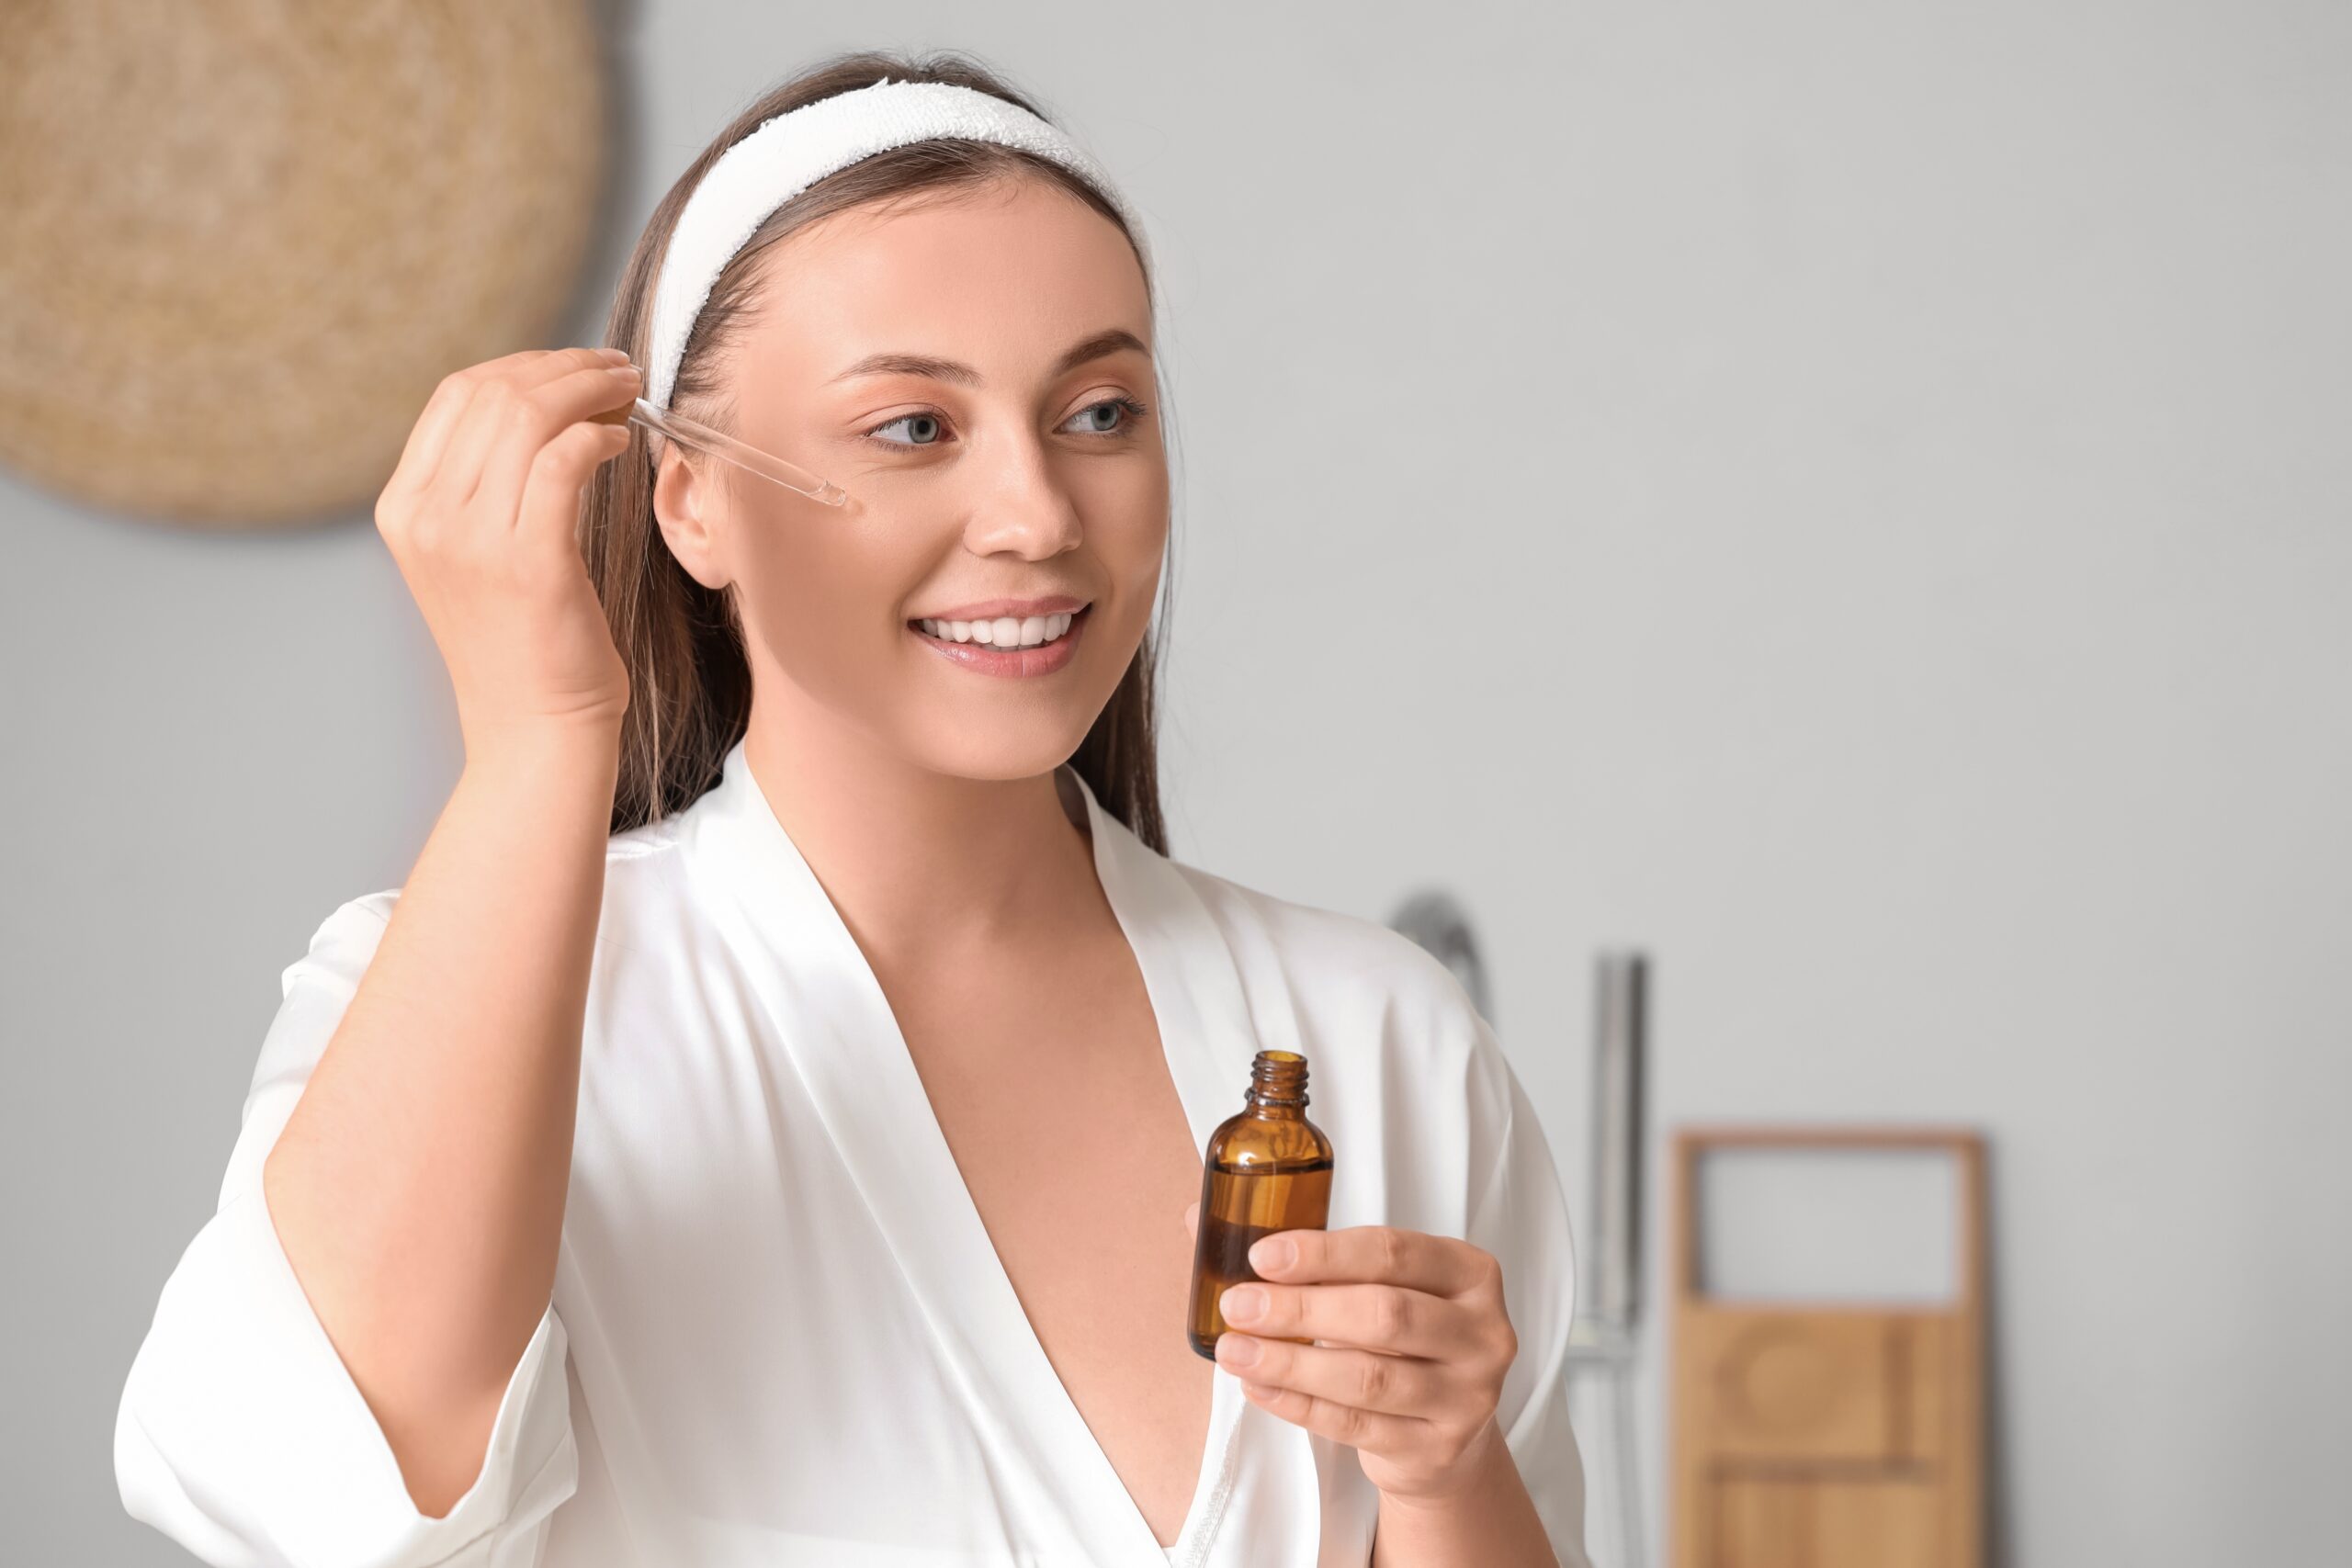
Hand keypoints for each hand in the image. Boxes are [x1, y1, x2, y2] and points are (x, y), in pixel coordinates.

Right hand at [375, 346, 640, 753]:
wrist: (533, 728)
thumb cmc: (524, 639)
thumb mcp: (477, 553)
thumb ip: (485, 484)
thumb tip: (542, 403)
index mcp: (404, 507)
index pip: (456, 394)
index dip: (524, 364)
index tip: (577, 366)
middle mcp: (425, 517)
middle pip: (494, 394)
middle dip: (565, 368)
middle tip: (618, 371)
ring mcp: (470, 540)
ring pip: (528, 417)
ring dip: (589, 391)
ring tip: (628, 395)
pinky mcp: (527, 563)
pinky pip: (562, 462)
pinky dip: (597, 436)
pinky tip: (622, 443)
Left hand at [1181, 1201, 1517, 1504]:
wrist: (1447, 1433)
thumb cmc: (1403, 1341)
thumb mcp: (1377, 1287)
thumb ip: (1308, 1255)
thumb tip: (1203, 1218)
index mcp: (1470, 1273)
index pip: (1393, 1252)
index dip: (1323, 1253)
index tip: (1260, 1257)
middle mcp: (1482, 1333)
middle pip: (1383, 1315)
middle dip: (1299, 1310)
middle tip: (1238, 1306)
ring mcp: (1467, 1396)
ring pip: (1367, 1377)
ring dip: (1289, 1363)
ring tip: (1234, 1350)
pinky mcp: (1437, 1448)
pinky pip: (1355, 1426)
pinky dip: (1299, 1405)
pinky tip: (1258, 1387)